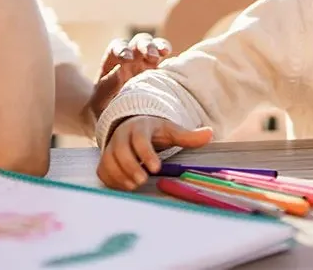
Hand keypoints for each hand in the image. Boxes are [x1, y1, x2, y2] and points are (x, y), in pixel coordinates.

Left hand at [87, 33, 171, 122]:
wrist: (117, 121)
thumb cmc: (104, 108)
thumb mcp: (99, 100)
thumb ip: (108, 86)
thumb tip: (120, 72)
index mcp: (113, 60)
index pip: (117, 47)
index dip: (122, 49)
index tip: (127, 59)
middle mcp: (131, 57)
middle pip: (138, 42)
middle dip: (145, 46)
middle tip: (151, 56)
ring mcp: (146, 63)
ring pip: (154, 45)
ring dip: (159, 46)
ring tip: (164, 52)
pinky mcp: (159, 73)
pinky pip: (165, 60)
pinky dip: (169, 56)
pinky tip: (173, 59)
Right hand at [97, 116, 212, 189]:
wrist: (132, 126)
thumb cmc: (155, 132)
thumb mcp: (171, 130)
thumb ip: (188, 136)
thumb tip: (210, 133)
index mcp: (140, 127)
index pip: (140, 139)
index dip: (147, 154)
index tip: (156, 168)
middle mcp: (122, 136)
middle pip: (121, 151)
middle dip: (131, 167)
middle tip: (143, 180)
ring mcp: (110, 148)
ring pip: (109, 162)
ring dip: (120, 176)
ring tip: (135, 186)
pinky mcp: (104, 160)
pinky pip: (103, 171)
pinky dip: (111, 180)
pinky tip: (125, 187)